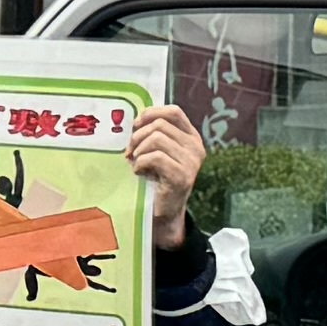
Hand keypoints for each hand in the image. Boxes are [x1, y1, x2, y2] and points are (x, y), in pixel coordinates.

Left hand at [127, 100, 207, 245]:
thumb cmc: (156, 180)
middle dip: (138, 136)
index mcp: (191, 138)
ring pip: (156, 138)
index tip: (135, 125)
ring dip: (139, 150)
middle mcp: (196, 148)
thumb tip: (136, 121)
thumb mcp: (158, 152)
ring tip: (135, 163)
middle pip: (160, 125)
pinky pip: (155, 157)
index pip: (174, 112)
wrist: (163, 213)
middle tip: (130, 152)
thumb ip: (154, 134)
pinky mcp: (181, 176)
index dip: (151, 113)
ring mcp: (191, 162)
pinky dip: (140, 163)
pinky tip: (138, 173)